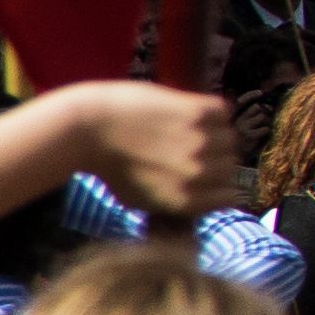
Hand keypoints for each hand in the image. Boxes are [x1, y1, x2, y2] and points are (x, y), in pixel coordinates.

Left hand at [54, 81, 244, 223]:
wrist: (84, 130)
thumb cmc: (107, 167)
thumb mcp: (139, 200)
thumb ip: (174, 204)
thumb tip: (201, 202)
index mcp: (186, 201)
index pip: (231, 195)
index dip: (218, 185)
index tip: (207, 176)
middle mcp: (197, 174)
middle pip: (230, 165)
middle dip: (214, 159)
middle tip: (190, 148)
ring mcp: (200, 141)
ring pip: (230, 137)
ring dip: (213, 133)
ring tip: (187, 129)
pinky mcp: (196, 111)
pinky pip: (222, 111)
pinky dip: (210, 110)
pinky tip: (187, 112)